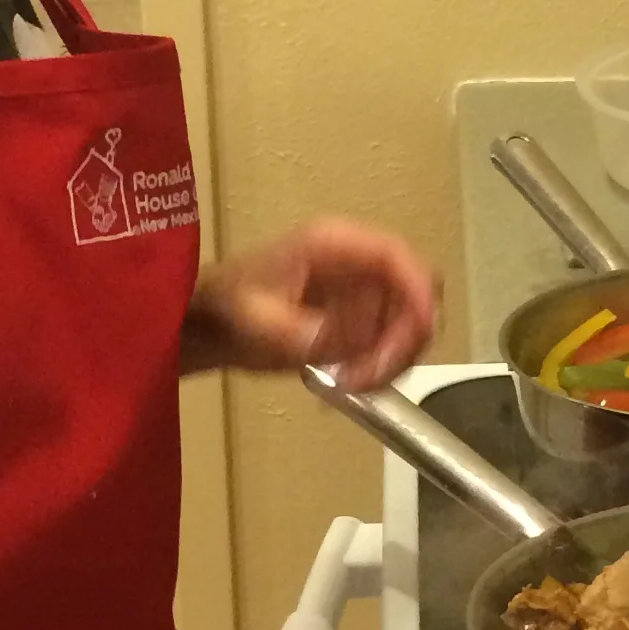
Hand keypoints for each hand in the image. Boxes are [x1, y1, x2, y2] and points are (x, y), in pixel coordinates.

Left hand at [181, 219, 439, 389]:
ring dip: (391, 360)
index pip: (395, 257)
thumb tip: (350, 346)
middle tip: (368, 376)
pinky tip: (347, 382)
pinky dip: (379, 367)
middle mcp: (356, 262)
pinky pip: (390, 341)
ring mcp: (361, 289)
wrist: (207, 322)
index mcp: (332, 245)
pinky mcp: (359, 316)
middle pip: (414, 292)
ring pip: (408, 323)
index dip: (418, 292)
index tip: (421, 333)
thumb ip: (303, 333)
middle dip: (404, 339)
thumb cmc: (225, 309)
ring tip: (349, 384)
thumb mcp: (256, 322)